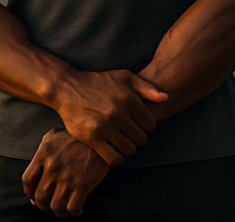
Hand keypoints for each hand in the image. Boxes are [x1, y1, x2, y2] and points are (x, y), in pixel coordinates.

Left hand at [22, 127, 110, 216]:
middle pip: (40, 197)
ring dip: (58, 211)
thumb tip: (35, 176)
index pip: (27, 180)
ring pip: (55, 206)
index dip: (29, 192)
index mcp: (43, 154)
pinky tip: (77, 208)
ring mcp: (67, 177)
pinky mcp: (83, 185)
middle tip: (49, 204)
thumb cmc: (76, 138)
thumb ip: (41, 153)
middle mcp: (53, 167)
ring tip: (62, 208)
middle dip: (43, 205)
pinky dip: (74, 212)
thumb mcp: (54, 137)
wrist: (100, 138)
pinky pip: (73, 208)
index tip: (34, 195)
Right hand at [50, 69, 168, 165]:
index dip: (147, 127)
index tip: (138, 124)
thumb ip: (147, 87)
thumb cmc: (98, 82)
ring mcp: (106, 126)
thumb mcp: (124, 76)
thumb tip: (166, 98)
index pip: (151, 125)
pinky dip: (117, 158)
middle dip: (138, 138)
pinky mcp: (93, 138)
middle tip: (129, 134)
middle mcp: (119, 113)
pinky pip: (114, 158)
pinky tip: (113, 150)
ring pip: (130, 150)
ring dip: (128, 149)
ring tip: (122, 141)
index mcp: (129, 99)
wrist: (68, 89)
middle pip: (142, 139)